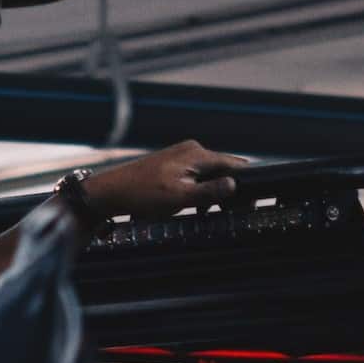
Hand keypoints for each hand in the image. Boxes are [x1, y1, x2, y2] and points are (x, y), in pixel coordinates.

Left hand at [81, 140, 247, 221]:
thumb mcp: (179, 198)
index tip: (252, 201)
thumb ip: (209, 191)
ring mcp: (182, 156)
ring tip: (214, 212)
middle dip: (231, 189)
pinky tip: (197, 207)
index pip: (234, 164)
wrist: (111, 193)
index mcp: (196, 154)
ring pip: (211, 173)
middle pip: (224, 168)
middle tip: (234, 211)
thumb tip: (234, 185)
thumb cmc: (141, 195)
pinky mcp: (174, 165)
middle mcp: (192, 150)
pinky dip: (202, 190)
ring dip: (216, 192)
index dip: (247, 183)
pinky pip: (197, 175)